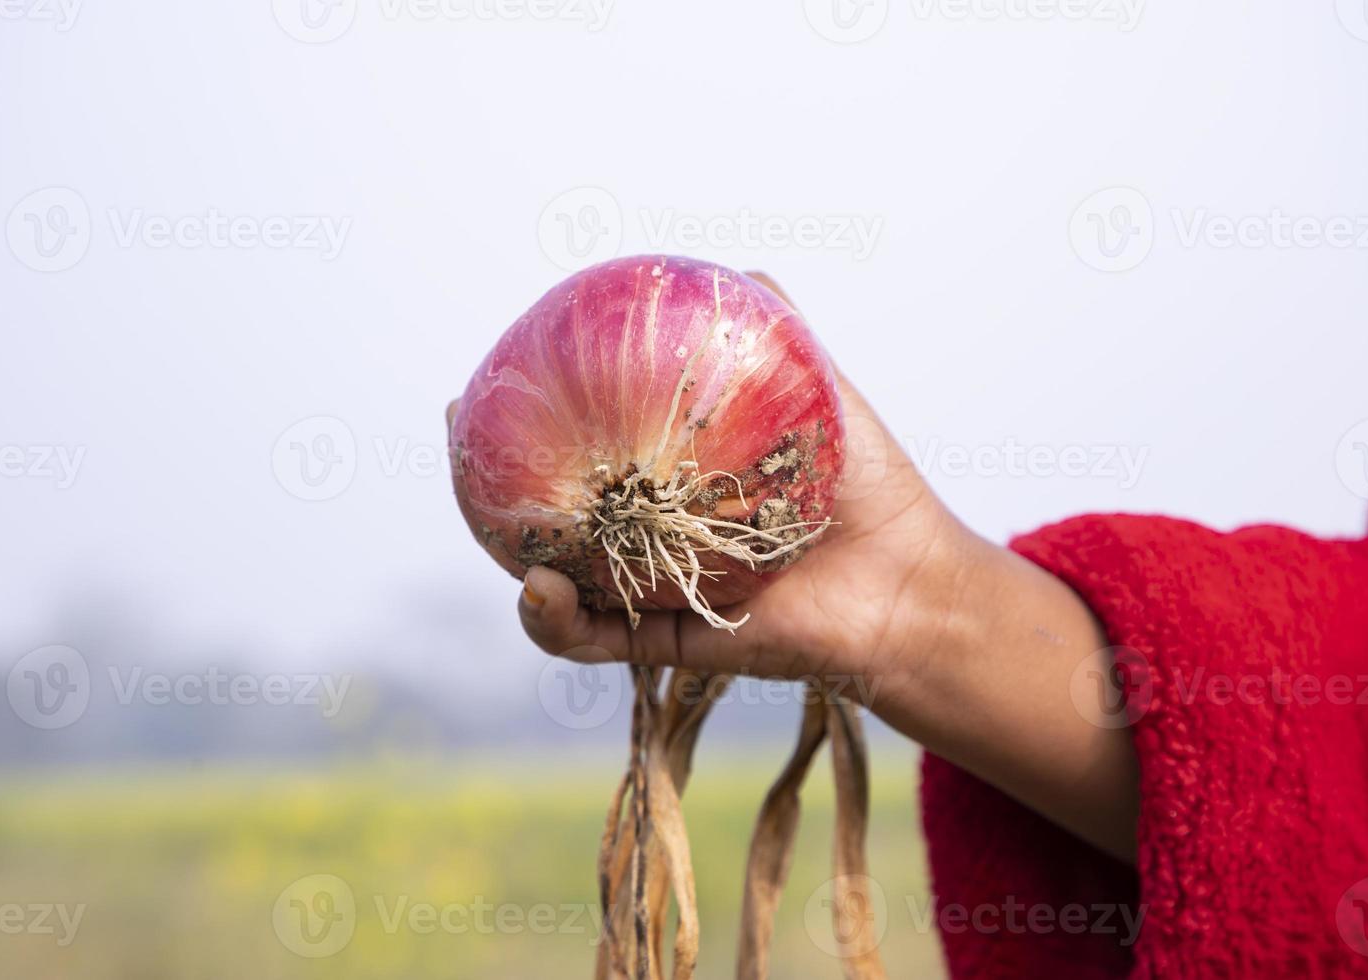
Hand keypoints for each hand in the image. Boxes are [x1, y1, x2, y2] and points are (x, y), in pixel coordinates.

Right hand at [453, 271, 1138, 861]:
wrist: (910, 580)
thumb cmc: (872, 488)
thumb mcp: (824, 394)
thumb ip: (781, 336)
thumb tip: (739, 269)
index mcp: (675, 482)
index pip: (589, 447)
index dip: (528, 420)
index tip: (482, 384)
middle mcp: (653, 536)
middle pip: (554, 512)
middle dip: (492, 484)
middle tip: (457, 436)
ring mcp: (654, 592)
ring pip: (561, 584)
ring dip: (516, 564)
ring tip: (502, 543)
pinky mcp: (666, 643)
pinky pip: (595, 639)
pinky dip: (557, 621)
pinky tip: (541, 589)